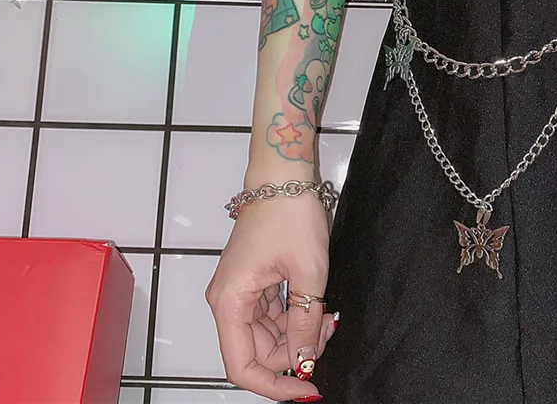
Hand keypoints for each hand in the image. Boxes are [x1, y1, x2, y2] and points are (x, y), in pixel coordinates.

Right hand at [206, 192, 336, 401]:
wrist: (283, 175)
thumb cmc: (291, 214)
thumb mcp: (308, 272)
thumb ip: (305, 323)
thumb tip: (306, 364)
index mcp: (230, 302)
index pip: (242, 366)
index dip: (275, 385)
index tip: (309, 388)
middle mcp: (227, 301)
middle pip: (257, 352)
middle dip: (295, 354)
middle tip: (329, 334)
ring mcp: (240, 291)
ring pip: (267, 335)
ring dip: (298, 335)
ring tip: (328, 317)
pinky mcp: (254, 281)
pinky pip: (272, 315)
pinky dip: (295, 317)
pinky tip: (318, 309)